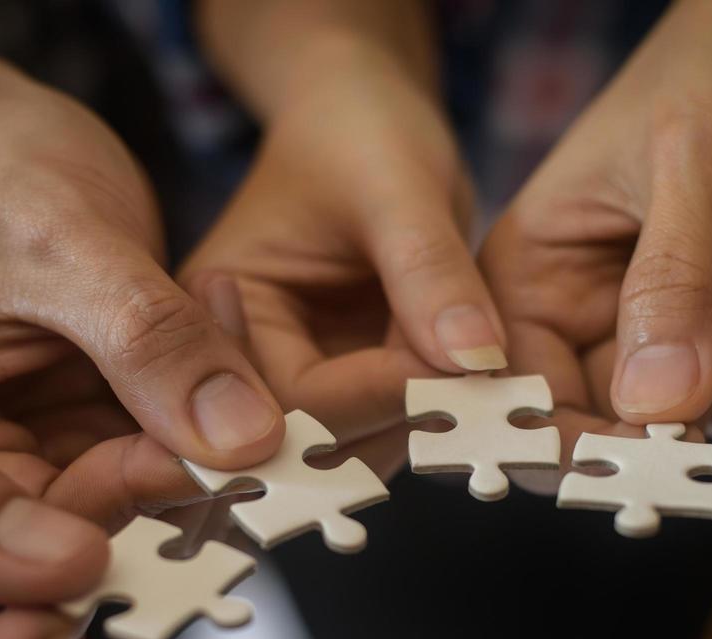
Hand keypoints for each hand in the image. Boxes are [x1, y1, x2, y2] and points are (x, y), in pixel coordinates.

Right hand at [0, 37, 283, 518]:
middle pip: (100, 512)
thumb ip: (150, 345)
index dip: (123, 497)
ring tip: (224, 308)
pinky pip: (173, 422)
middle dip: (188, 461)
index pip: (27, 519)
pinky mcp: (98, 407)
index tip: (211, 455)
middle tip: (262, 404)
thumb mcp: (64, 243)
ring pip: (152, 470)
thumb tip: (243, 444)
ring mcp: (45, 434)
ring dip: (213, 411)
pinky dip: (212, 376)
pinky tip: (220, 302)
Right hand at [179, 36, 506, 468]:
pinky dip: (438, 417)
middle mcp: (237, 363)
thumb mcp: (396, 182)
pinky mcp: (343, 389)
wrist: (364, 117)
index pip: (292, 392)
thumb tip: (475, 360)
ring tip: (496, 394)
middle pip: (318, 440)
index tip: (462, 372)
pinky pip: (389, 427)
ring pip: (360, 447)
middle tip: (494, 400)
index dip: (380, 393)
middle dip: (406, 421)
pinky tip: (486, 394)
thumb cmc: (359, 129)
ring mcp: (292, 383)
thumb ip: (428, 270)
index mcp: (216, 308)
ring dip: (428, 428)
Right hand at [481, 0, 711, 446]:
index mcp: (526, 284)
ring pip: (710, 421)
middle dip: (692, 381)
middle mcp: (584, 327)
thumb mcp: (694, 166)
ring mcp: (660, 347)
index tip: (642, 440)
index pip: (518, 400)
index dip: (567, 437)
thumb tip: (657, 405)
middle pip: (618, 431)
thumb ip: (673, 284)